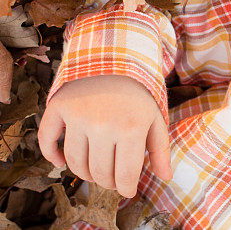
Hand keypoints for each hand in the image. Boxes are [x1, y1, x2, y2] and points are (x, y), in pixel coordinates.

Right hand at [38, 74, 172, 197]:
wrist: (115, 58)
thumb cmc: (138, 93)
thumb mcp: (155, 118)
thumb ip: (160, 149)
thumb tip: (165, 177)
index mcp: (131, 128)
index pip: (125, 174)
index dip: (126, 188)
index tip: (128, 190)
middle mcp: (103, 124)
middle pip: (99, 172)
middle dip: (108, 181)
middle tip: (113, 178)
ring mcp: (78, 116)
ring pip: (76, 163)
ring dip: (85, 173)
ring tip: (96, 169)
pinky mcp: (59, 107)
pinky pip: (48, 140)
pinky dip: (52, 156)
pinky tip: (61, 163)